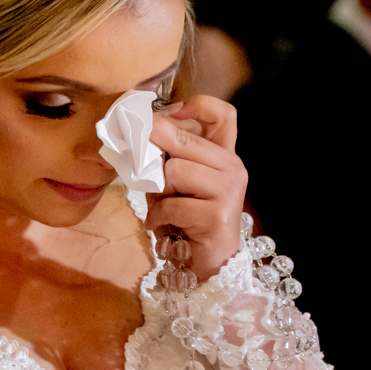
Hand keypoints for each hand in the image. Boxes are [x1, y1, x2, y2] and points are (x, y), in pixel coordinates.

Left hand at [145, 95, 247, 281]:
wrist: (207, 264)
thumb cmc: (185, 220)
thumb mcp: (174, 182)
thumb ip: (166, 157)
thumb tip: (138, 134)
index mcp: (222, 155)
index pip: (224, 114)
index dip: (197, 105)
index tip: (170, 114)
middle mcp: (232, 167)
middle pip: (183, 141)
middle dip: (152, 150)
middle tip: (137, 161)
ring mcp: (228, 191)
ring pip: (173, 172)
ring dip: (157, 192)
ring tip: (162, 207)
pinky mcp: (217, 215)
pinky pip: (171, 204)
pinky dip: (157, 216)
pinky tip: (161, 225)